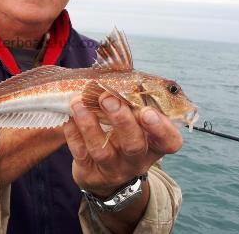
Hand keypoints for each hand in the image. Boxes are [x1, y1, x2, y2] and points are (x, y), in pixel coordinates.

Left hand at [63, 92, 182, 197]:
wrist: (104, 174)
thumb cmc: (124, 135)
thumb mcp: (136, 121)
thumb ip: (134, 99)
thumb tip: (121, 65)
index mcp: (154, 145)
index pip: (169, 140)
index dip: (161, 128)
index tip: (147, 111)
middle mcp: (136, 160)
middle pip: (133, 145)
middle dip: (121, 120)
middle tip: (107, 98)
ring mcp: (113, 169)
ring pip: (102, 150)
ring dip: (89, 124)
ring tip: (78, 102)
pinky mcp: (90, 173)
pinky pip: (80, 153)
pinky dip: (73, 133)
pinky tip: (70, 116)